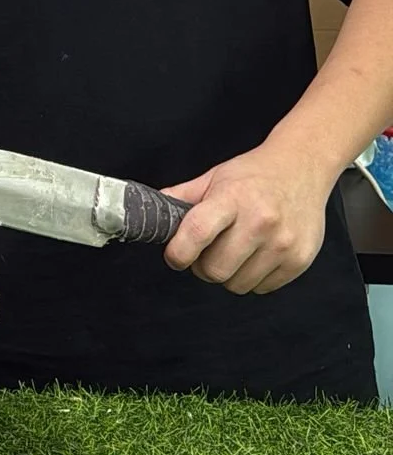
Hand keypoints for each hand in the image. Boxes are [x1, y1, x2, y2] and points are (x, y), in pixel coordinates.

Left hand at [160, 142, 331, 295]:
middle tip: (207, 254)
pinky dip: (254, 277)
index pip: (197, 233)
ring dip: (230, 275)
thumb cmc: (255, 174)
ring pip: (238, 285)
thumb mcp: (215, 177)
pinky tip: (258, 254)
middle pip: (215, 270)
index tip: (175, 256)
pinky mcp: (300, 259)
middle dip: (203, 267)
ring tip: (236, 251)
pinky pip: (262, 288)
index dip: (178, 253)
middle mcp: (260, 220)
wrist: (303, 166)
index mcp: (233, 197)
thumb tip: (150, 211)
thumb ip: (181, 196)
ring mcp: (283, 242)